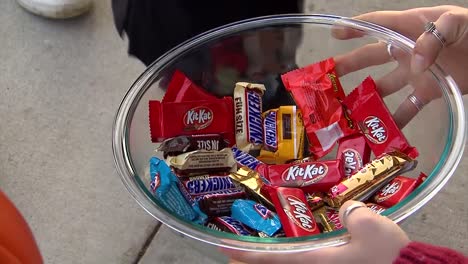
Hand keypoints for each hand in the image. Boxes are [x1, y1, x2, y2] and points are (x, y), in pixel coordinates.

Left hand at [223, 200, 409, 263]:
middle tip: (235, 254)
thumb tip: (345, 210)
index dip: (247, 255)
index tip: (226, 250)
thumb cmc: (389, 260)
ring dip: (273, 262)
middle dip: (253, 263)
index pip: (273, 259)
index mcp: (317, 263)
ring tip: (261, 254)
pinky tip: (297, 254)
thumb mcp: (373, 228)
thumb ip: (352, 213)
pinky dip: (291, 260)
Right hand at [333, 5, 467, 127]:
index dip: (355, 27)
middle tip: (328, 76)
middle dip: (348, 65)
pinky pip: (407, 107)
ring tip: (347, 110)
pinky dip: (395, 121)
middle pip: (371, 57)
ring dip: (366, 98)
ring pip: (383, 86)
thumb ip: (434, 37)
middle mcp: (407, 50)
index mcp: (411, 28)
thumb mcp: (458, 23)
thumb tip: (413, 63)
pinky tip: (382, 134)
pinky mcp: (428, 90)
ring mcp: (415, 72)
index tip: (335, 32)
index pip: (378, 24)